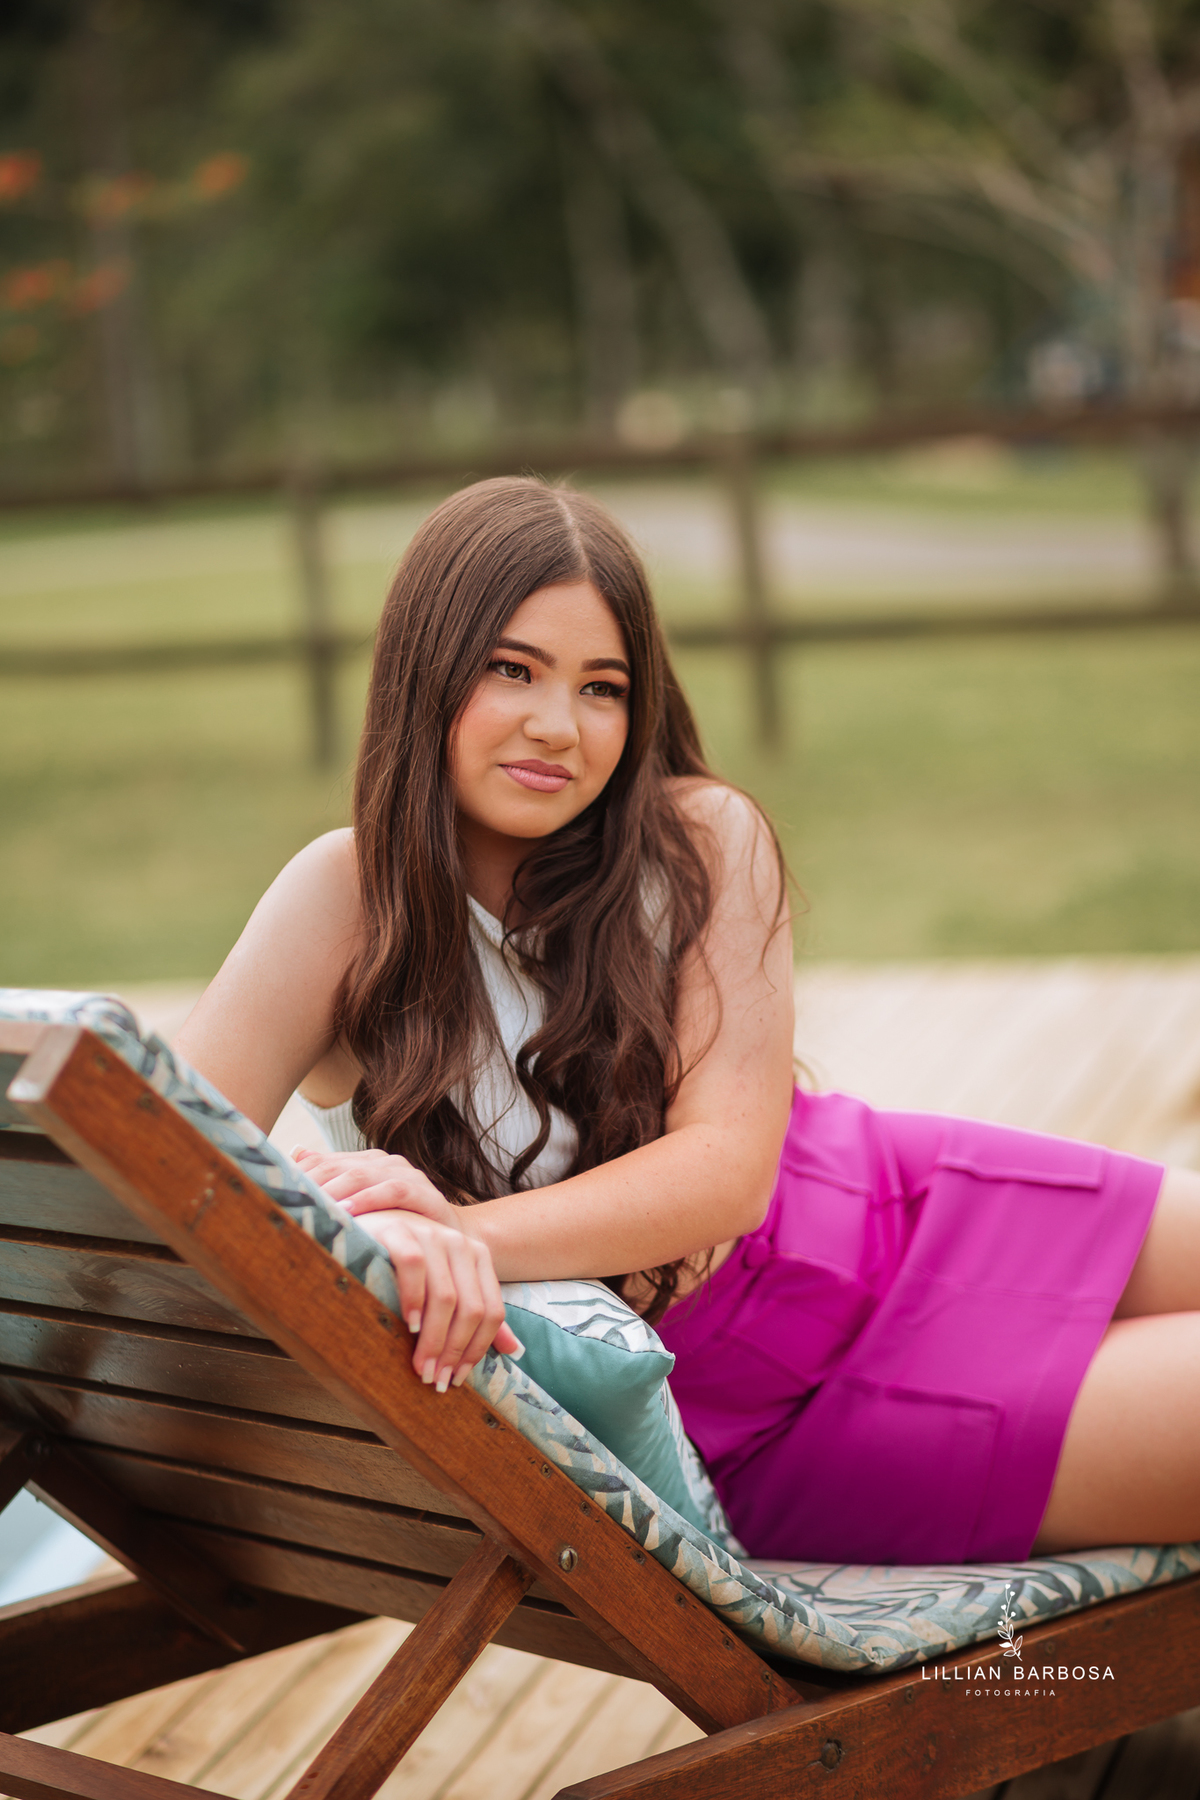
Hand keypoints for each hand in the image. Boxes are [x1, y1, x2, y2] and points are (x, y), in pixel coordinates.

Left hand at [291, 1146, 460, 1229]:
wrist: (450, 1244)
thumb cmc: (398, 1229)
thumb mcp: (359, 1214)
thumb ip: (331, 1188)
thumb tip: (294, 1154)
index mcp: (367, 1163)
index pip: (323, 1162)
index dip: (299, 1177)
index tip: (273, 1196)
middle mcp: (387, 1163)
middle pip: (340, 1166)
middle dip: (312, 1182)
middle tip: (286, 1201)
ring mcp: (409, 1175)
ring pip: (365, 1173)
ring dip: (337, 1190)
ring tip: (314, 1206)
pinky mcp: (428, 1193)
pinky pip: (396, 1190)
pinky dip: (369, 1199)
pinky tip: (349, 1211)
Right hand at [291, 1147, 521, 1388]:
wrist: (365, 1224)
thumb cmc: (403, 1265)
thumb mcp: (446, 1286)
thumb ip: (479, 1314)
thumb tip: (515, 1351)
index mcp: (477, 1256)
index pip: (491, 1311)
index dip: (476, 1350)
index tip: (454, 1380)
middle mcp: (459, 1243)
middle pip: (470, 1309)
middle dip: (453, 1351)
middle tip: (433, 1380)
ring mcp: (430, 1234)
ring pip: (445, 1297)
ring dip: (433, 1339)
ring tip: (419, 1366)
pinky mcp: (399, 1231)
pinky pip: (414, 1269)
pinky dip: (413, 1301)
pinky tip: (406, 1325)